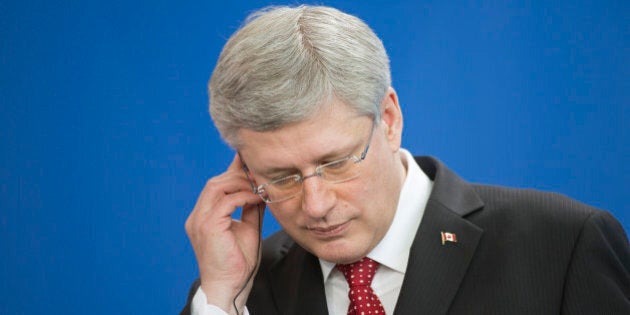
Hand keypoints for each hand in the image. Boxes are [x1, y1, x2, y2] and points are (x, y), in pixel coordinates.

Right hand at [185, 154, 263, 312]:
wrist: (230, 287)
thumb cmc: (238, 263)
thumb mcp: (247, 228)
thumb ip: (250, 209)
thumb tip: (260, 189)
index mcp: (204, 216)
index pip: (216, 186)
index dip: (233, 172)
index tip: (250, 163)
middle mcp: (197, 216)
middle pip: (215, 182)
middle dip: (238, 174)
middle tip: (259, 173)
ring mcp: (199, 220)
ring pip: (217, 187)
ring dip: (240, 183)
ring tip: (259, 185)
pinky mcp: (207, 226)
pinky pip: (225, 201)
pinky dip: (242, 196)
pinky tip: (257, 197)